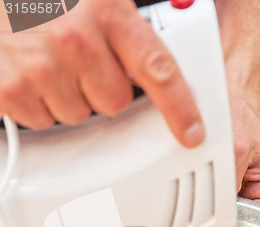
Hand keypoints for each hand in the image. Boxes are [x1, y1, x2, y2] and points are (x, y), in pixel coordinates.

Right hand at [0, 0, 204, 147]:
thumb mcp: (89, 1)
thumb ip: (123, 30)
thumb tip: (155, 68)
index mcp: (105, 9)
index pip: (158, 68)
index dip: (180, 106)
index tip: (192, 131)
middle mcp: (76, 38)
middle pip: (115, 101)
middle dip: (100, 89)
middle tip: (76, 61)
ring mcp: (43, 67)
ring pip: (78, 115)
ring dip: (66, 96)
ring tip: (45, 62)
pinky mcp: (13, 90)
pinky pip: (42, 120)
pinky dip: (36, 104)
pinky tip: (26, 73)